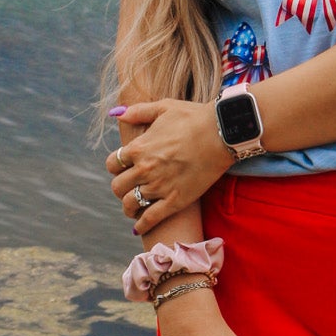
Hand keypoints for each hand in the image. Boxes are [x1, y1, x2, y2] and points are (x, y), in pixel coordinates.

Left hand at [108, 99, 231, 237]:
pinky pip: (150, 219)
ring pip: (130, 204)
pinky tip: (139, 227)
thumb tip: (118, 114)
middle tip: (129, 188)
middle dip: (120, 187)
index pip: (112, 164)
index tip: (123, 169)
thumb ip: (138, 111)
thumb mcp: (164, 107)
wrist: (222, 133)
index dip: (115, 167)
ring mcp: (159, 187)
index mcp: (139, 148)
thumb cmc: (194, 117)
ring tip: (133, 207)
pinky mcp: (175, 201)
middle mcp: (144, 169)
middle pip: (118, 187)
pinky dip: (142, 225)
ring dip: (128, 207)